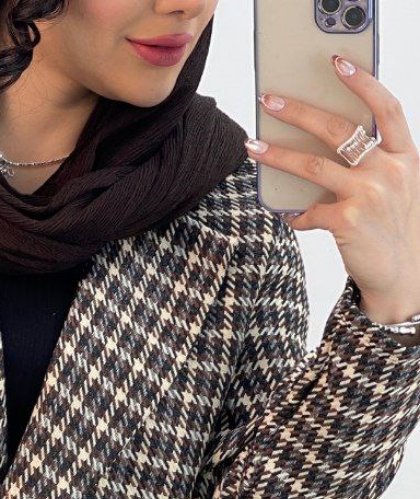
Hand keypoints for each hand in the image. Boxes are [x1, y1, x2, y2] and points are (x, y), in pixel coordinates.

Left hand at [244, 53, 419, 323]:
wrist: (402, 276)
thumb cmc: (392, 228)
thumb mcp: (397, 188)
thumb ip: (374, 163)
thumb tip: (324, 141)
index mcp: (406, 156)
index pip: (387, 107)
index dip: (363, 82)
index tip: (338, 63)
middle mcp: (390, 171)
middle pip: (340, 129)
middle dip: (299, 111)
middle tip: (270, 101)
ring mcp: (370, 195)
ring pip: (313, 165)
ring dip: (278, 155)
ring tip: (253, 146)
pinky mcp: (348, 221)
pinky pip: (309, 211)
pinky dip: (295, 215)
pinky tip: (287, 215)